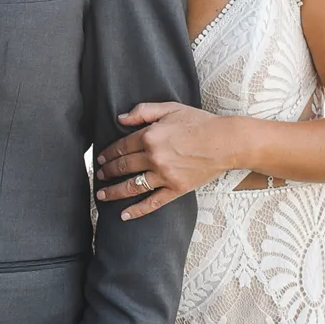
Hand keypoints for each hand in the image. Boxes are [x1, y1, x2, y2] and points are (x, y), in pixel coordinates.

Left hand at [96, 101, 232, 218]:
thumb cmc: (199, 122)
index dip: (108, 153)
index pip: (121, 146)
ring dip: (114, 191)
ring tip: (102, 195)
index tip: (100, 158)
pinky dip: (137, 211)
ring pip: (132, 186)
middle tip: (98, 175)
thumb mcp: (170, 108)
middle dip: (107, 172)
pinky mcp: (175, 189)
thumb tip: (120, 118)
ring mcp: (164, 175)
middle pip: (123, 166)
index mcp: (150, 136)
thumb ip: (143, 111)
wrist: (225, 142)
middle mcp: (154, 157)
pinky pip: (152, 202)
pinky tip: (124, 215)